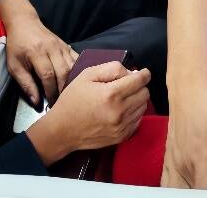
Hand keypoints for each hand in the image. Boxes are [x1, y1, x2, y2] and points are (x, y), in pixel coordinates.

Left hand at [0, 0, 77, 105]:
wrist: (24, 23)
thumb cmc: (17, 45)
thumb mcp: (14, 65)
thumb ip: (25, 83)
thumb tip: (36, 101)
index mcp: (37, 53)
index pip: (47, 76)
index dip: (50, 92)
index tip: (51, 104)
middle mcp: (52, 49)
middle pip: (63, 72)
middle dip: (63, 89)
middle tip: (62, 102)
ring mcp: (61, 46)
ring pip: (72, 66)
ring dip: (72, 82)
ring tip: (70, 94)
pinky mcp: (66, 45)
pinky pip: (77, 59)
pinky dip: (79, 70)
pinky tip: (78, 80)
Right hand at [26, 62, 150, 164]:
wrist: (61, 131)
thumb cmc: (73, 100)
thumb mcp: (87, 75)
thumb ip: (111, 68)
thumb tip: (132, 72)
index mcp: (111, 94)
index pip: (140, 81)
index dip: (144, 74)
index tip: (143, 73)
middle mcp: (120, 111)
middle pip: (145, 93)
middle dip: (139, 86)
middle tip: (128, 85)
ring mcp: (122, 126)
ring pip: (143, 107)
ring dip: (137, 100)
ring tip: (123, 98)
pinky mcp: (122, 137)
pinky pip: (138, 120)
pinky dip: (133, 113)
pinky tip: (121, 110)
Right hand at [162, 80, 206, 188]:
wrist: (186, 88)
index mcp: (201, 155)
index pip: (206, 191)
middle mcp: (185, 162)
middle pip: (192, 192)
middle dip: (203, 192)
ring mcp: (175, 160)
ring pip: (179, 189)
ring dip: (190, 190)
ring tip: (202, 185)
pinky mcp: (169, 157)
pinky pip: (166, 182)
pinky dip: (174, 188)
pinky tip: (184, 186)